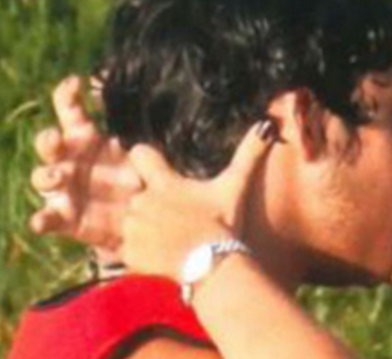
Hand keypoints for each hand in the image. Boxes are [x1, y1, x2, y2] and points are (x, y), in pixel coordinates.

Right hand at [30, 75, 140, 261]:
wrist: (147, 223)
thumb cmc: (144, 180)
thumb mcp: (151, 157)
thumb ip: (149, 140)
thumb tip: (160, 119)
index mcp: (87, 139)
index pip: (70, 111)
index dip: (67, 95)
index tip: (75, 83)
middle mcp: (70, 160)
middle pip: (49, 143)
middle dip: (48, 139)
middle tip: (56, 139)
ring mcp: (64, 189)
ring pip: (42, 178)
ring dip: (45, 175)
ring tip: (58, 177)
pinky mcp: (65, 218)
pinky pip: (46, 219)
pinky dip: (41, 219)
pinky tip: (40, 222)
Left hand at [122, 121, 275, 280]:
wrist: (213, 266)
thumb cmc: (223, 223)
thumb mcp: (234, 187)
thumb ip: (248, 154)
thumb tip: (265, 125)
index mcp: (164, 182)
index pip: (139, 153)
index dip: (145, 160)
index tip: (156, 171)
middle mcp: (142, 200)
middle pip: (134, 193)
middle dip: (147, 202)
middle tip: (172, 217)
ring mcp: (133, 227)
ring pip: (129, 221)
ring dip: (142, 228)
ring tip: (168, 239)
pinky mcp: (128, 252)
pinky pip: (126, 249)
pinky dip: (139, 253)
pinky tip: (161, 256)